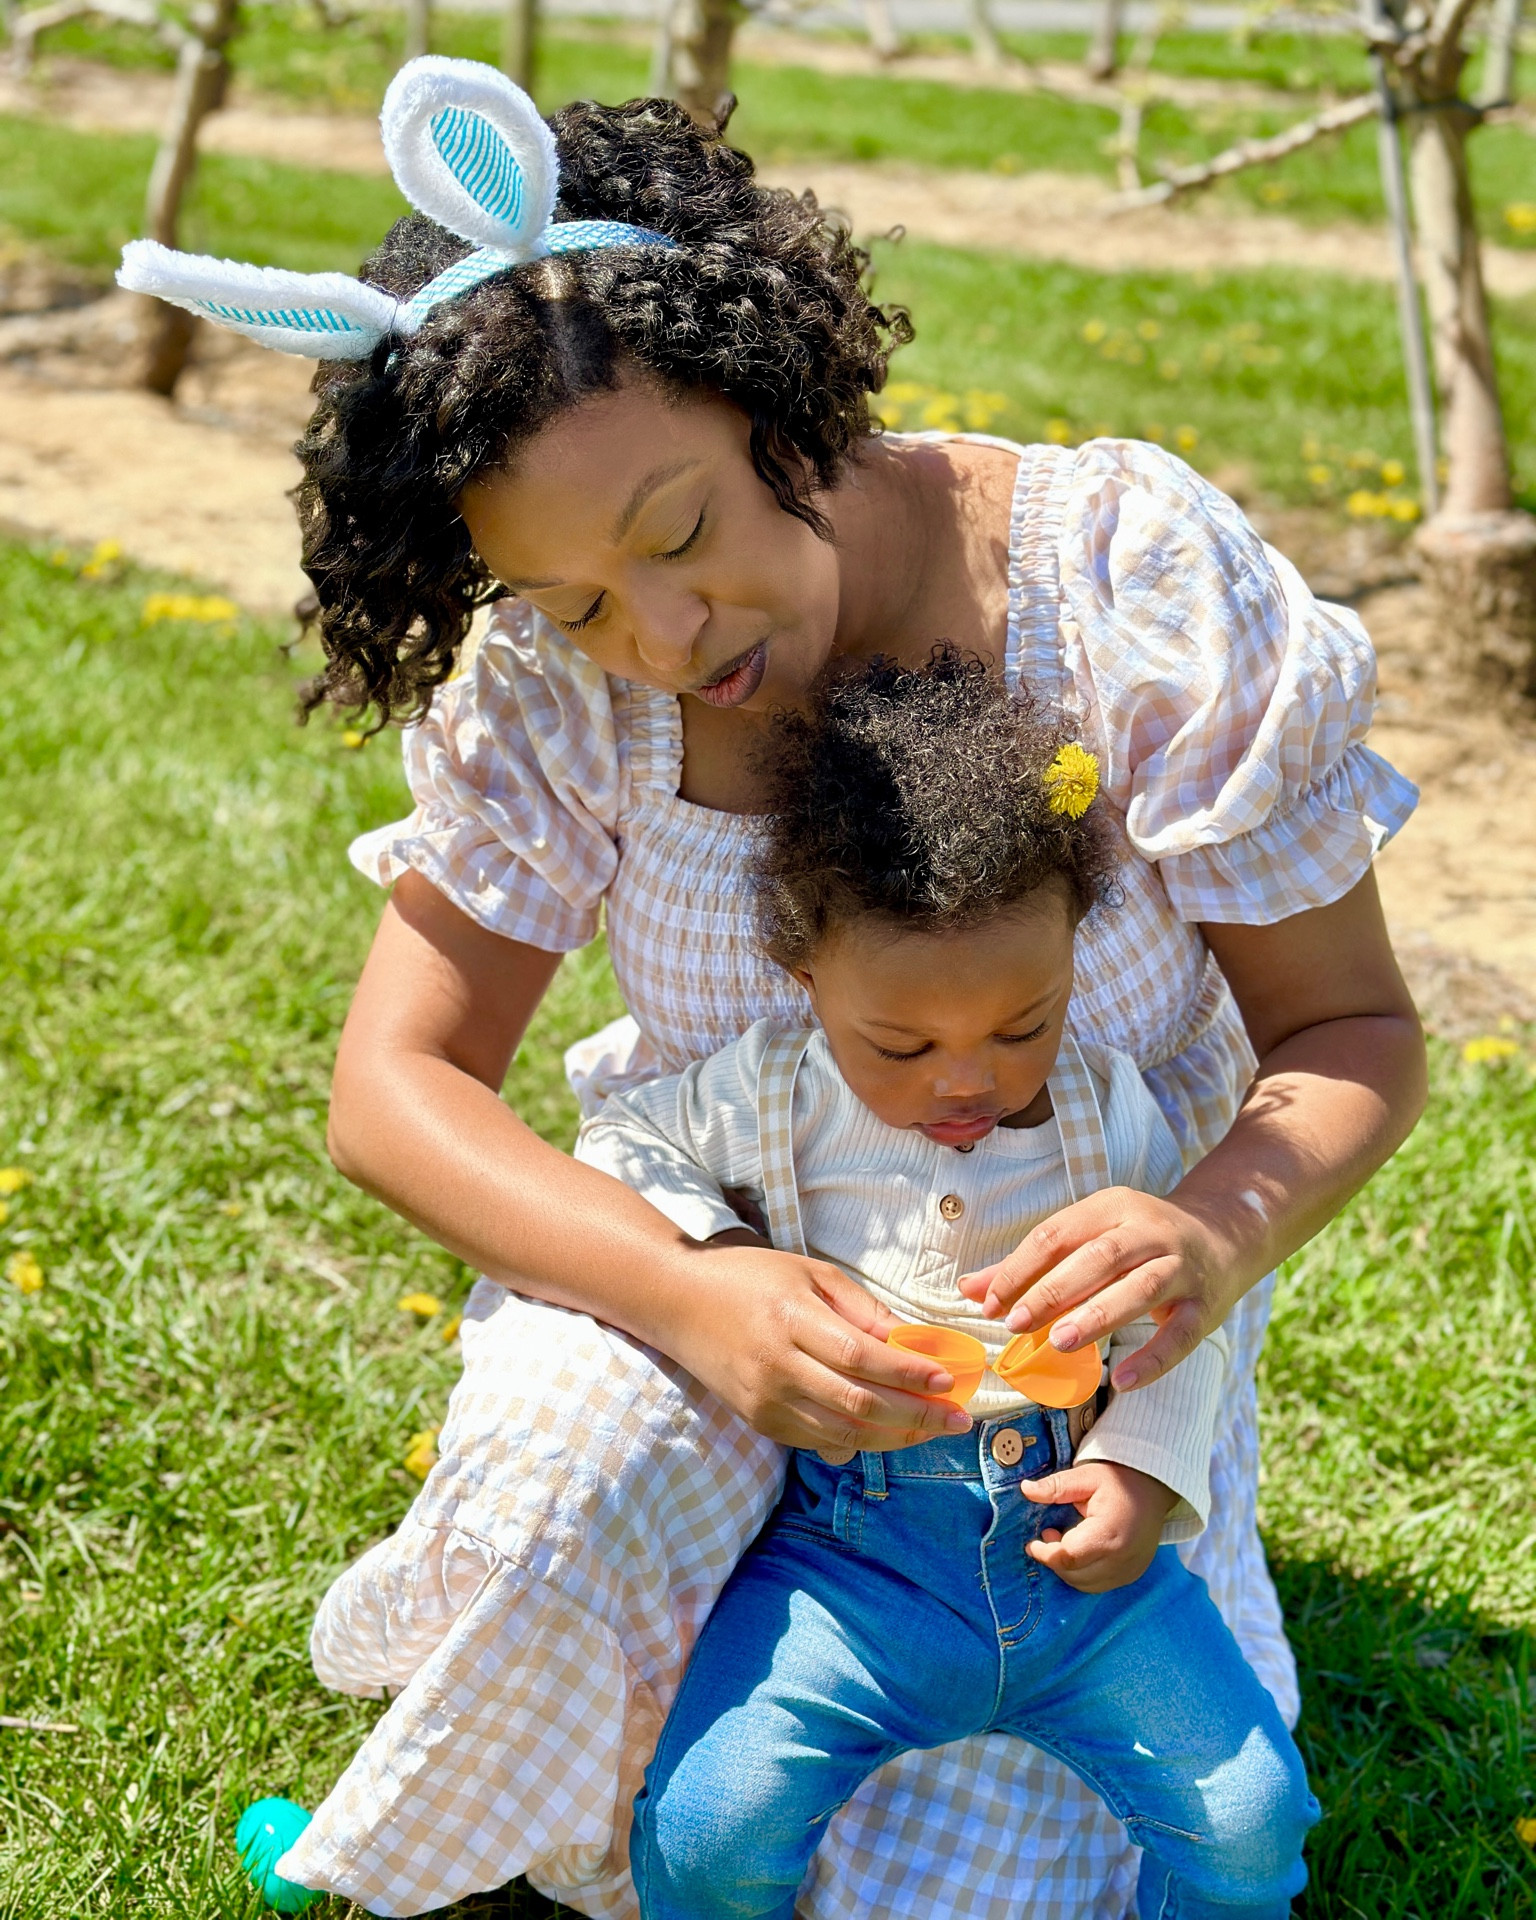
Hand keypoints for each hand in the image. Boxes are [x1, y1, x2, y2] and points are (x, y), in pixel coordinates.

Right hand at [667, 1231, 975, 1454]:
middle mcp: (776, 1366)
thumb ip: (863, 1310)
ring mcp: (765, 1400)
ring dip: (895, 1436)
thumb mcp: (811, 1274)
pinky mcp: (758, 1421)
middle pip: (858, 1403)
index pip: (861, 1357)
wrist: (678, 1303)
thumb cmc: (751, 1278)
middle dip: (916, 1416)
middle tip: (959, 1419)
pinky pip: (818, 1441)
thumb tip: (916, 1343)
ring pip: (842, 1432)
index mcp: (791, 1320)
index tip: (948, 1380)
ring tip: (933, 1429)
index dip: (909, 1374)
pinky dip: (859, 1440)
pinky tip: (890, 1432)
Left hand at [956, 1186, 1251, 1391]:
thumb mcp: (1089, 1237)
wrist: (1224, 1234)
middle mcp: (1150, 1231)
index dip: (1020, 1268)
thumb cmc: (1139, 1241)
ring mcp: (1183, 1267)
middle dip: (1053, 1290)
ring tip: (1058, 1343)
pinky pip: (1181, 1334)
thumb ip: (1032, 1265)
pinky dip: (1152, 1359)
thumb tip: (968, 1288)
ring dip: (1097, 1315)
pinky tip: (1121, 1382)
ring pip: (1140, 1288)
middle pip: (1098, 1258)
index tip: (989, 1303)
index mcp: (1112, 1208)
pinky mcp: (1208, 1305)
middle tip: (1015, 1323)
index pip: (1057, 1233)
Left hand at [1021, 1460, 1176, 1592]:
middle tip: (1048, 1535)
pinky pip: (1101, 1584)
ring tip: (1064, 1540)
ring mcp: (1130, 1570)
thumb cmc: (1119, 1480)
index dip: (1045, 1554)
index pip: (1069, 1557)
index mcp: (1109, 1533)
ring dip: (1068, 1569)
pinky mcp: (1133, 1574)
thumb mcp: (1085, 1476)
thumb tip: (1025, 1490)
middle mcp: (1122, 1559)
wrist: (1154, 1489)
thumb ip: (1055, 1486)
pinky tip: (1082, 1550)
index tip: (1032, 1543)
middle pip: (1075, 1575)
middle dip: (1055, 1560)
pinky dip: (1084, 1573)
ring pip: (1086, 1585)